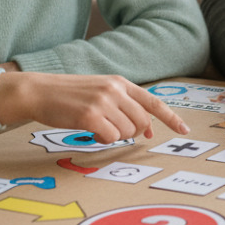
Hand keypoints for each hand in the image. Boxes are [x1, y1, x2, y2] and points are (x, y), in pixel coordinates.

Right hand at [0, 72, 188, 143]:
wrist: (39, 91)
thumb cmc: (69, 96)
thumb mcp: (101, 92)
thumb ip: (124, 106)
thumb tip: (146, 130)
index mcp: (120, 83)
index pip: (153, 102)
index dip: (171, 117)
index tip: (184, 129)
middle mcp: (115, 90)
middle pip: (142, 122)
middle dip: (132, 133)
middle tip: (113, 131)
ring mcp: (103, 102)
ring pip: (126, 132)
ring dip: (114, 137)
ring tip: (96, 128)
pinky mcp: (90, 116)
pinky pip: (109, 138)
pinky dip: (102, 140)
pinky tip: (89, 132)